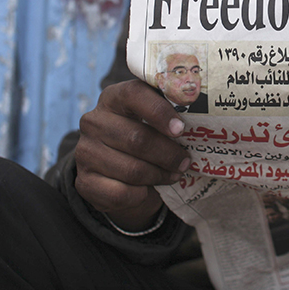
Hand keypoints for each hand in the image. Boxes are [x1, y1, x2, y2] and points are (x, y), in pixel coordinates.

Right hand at [72, 79, 189, 230]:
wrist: (117, 172)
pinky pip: (119, 193)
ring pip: (131, 169)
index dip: (159, 112)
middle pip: (136, 138)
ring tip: (174, 174)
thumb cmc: (145, 138)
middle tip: (186, 161)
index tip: (181, 130)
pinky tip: (148, 190)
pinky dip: (140, 195)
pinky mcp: (84, 181)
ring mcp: (85, 151)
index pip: (134, 94)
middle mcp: (94, 121)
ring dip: (158, 175)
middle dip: (168, 153)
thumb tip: (204, 121)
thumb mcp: (154, 121)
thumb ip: (171, 115)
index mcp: (114, 97)